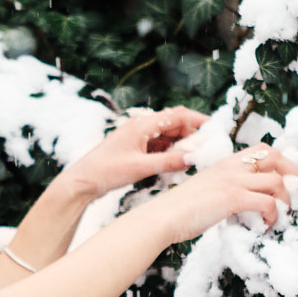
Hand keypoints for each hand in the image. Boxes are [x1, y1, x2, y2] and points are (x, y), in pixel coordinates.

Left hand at [60, 106, 209, 198]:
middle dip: (193, 134)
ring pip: (168, 136)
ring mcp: (139, 137)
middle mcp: (142, 127)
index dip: (198, 120)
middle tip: (209, 146)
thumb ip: (168, 162)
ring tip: (197, 156)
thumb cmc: (106, 171)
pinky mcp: (136, 148)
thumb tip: (192, 159)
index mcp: (143, 125)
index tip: (214, 128)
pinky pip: (159, 146)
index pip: (178, 115)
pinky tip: (178, 162)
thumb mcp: (141, 167)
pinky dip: (171, 152)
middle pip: (175, 124)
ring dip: (182, 144)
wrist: (83, 180)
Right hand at [146, 144, 297, 243]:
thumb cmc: (179, 209)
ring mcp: (233, 181)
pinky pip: (267, 203)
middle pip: (275, 157)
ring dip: (285, 202)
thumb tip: (241, 201)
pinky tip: (265, 225)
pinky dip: (273, 215)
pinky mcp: (232, 198)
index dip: (281, 162)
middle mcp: (231, 167)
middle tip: (296, 193)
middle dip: (292, 174)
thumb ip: (224, 188)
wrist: (163, 216)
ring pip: (276, 182)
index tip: (289, 180)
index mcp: (225, 163)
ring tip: (279, 217)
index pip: (262, 150)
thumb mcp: (205, 189)